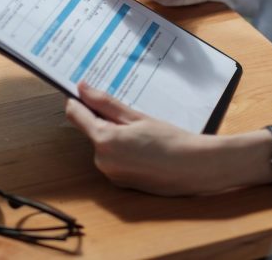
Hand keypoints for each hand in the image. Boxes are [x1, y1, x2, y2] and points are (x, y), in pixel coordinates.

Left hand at [64, 82, 229, 195]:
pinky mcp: (120, 182)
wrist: (195, 168)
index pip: (76, 114)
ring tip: (141, 131)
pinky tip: (143, 146)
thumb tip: (82, 89)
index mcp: (104, 141)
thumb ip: (106, 103)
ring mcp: (111, 174)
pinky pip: (113, 159)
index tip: (84, 90)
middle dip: (104, 119)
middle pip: (91, 130)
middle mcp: (102, 161)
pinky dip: (122, 150)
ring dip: (114, 135)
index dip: (77, 99)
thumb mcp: (136, 117)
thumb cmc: (170, 140)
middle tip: (128, 112)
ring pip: (103, 144)